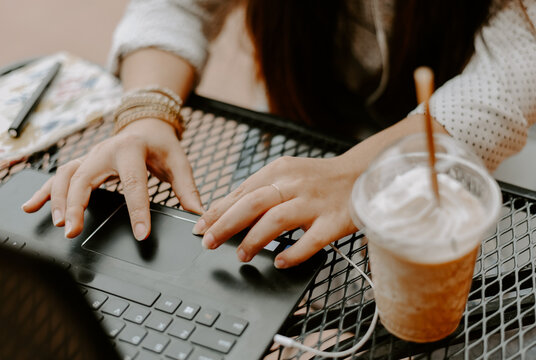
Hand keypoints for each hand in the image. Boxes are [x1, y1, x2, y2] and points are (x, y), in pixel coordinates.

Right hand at [22, 118, 202, 238]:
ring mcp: (91, 156)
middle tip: (74, 230)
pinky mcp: (83, 162)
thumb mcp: (178, 162)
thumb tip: (198, 215)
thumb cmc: (161, 144)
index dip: (138, 210)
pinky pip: (59, 176)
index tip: (141, 234)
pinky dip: (45, 191)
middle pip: (85, 176)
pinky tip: (31, 207)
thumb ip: (187, 189)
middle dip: (77, 203)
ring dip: (59, 200)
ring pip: (66, 175)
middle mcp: (106, 150)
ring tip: (60, 224)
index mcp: (132, 149)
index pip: (134, 183)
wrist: (146, 123)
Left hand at [192, 155, 358, 268]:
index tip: (200, 227)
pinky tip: (281, 262)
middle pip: (253, 203)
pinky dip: (293, 253)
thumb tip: (224, 210)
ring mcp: (314, 203)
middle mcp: (295, 184)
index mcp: (280, 170)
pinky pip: (310, 240)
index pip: (242, 191)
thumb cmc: (318, 179)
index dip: (217, 211)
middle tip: (209, 242)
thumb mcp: (287, 174)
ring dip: (254, 239)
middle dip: (226, 224)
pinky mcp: (334, 221)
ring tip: (241, 254)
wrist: (363, 174)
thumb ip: (259, 189)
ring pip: (276, 220)